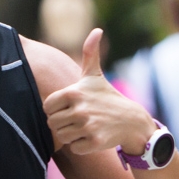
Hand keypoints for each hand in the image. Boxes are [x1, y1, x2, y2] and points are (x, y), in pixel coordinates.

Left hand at [43, 29, 155, 156]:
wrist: (131, 121)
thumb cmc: (107, 97)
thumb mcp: (95, 76)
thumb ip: (89, 54)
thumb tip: (97, 30)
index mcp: (74, 92)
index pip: (47, 107)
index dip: (56, 109)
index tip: (69, 107)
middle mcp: (80, 110)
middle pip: (52, 123)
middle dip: (62, 123)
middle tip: (78, 118)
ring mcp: (87, 127)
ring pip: (61, 136)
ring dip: (71, 134)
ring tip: (85, 126)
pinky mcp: (94, 142)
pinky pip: (73, 148)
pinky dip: (80, 145)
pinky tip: (92, 136)